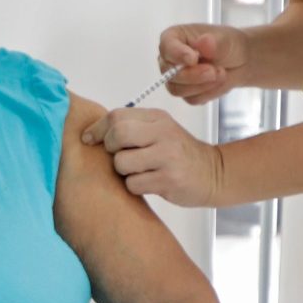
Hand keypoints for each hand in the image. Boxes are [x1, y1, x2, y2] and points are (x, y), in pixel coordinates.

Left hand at [81, 107, 223, 206]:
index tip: (88, 139)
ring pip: (122, 163)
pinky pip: (133, 184)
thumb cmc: (180, 153)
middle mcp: (162, 133)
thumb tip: (92, 133)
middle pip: (117, 135)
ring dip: (123, 171)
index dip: (97, 128)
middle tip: (117, 155)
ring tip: (138, 171)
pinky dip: (135, 186)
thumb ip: (133, 127)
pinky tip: (148, 183)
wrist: (214, 173)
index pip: (117, 115)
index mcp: (157, 118)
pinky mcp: (168, 180)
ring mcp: (167, 156)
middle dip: (109, 148)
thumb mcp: (161, 130)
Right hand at [159, 23, 249, 104]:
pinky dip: (208, 93)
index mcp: (175, 37)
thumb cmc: (229, 44)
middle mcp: (171, 57)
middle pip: (169, 73)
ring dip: (202, 85)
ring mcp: (176, 76)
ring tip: (221, 74)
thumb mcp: (226, 40)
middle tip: (214, 71)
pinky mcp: (185, 92)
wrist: (242, 61)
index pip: (167, 46)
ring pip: (178, 89)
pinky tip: (218, 83)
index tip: (193, 59)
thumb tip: (203, 42)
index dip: (178, 54)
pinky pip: (191, 99)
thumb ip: (214, 43)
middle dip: (193, 75)